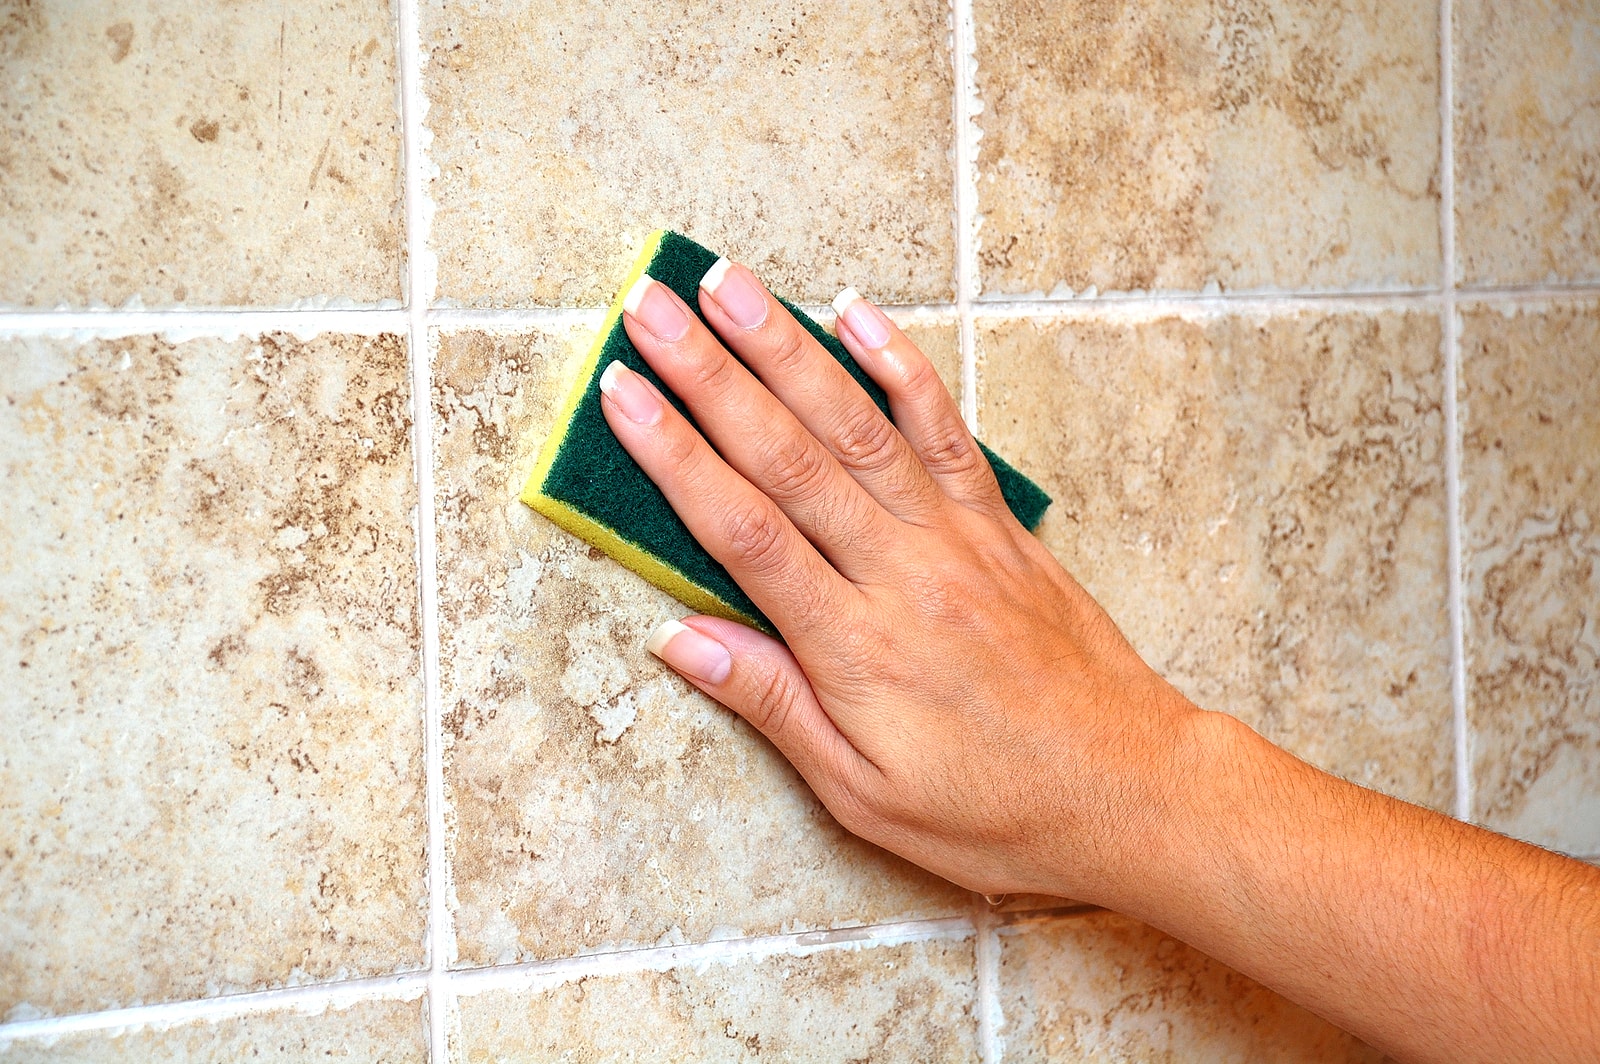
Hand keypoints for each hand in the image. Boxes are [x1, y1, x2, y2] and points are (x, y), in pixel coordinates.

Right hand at [598, 258, 1198, 902]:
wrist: (1130, 787)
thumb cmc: (994, 809)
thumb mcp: (864, 793)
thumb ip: (773, 705)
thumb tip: (677, 640)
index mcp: (856, 646)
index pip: (743, 529)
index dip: (674, 455)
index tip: (621, 394)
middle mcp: (902, 572)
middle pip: (788, 454)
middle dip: (709, 372)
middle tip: (648, 304)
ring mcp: (956, 537)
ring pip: (857, 423)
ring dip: (788, 346)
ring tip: (729, 283)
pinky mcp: (998, 523)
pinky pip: (944, 429)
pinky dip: (901, 366)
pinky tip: (858, 312)